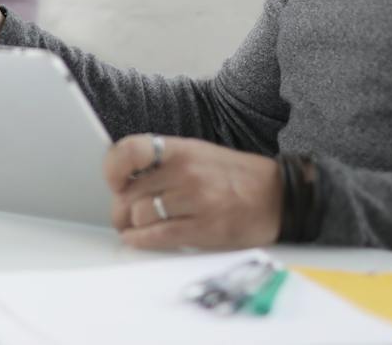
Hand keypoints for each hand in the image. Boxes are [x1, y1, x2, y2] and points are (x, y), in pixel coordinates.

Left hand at [103, 133, 281, 250]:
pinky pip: (159, 236)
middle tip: (121, 214)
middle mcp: (185, 172)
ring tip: (132, 228)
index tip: (113, 181)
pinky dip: (141, 240)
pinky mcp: (204, 228)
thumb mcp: (198, 154)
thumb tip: (127, 179)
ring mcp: (195, 200)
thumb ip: (164, 163)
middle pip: (130, 191)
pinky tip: (137, 240)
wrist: (278, 197)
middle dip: (120, 207)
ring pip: (140, 215)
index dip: (113, 168)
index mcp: (181, 149)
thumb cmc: (236, 177)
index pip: (130, 150)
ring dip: (131, 225)